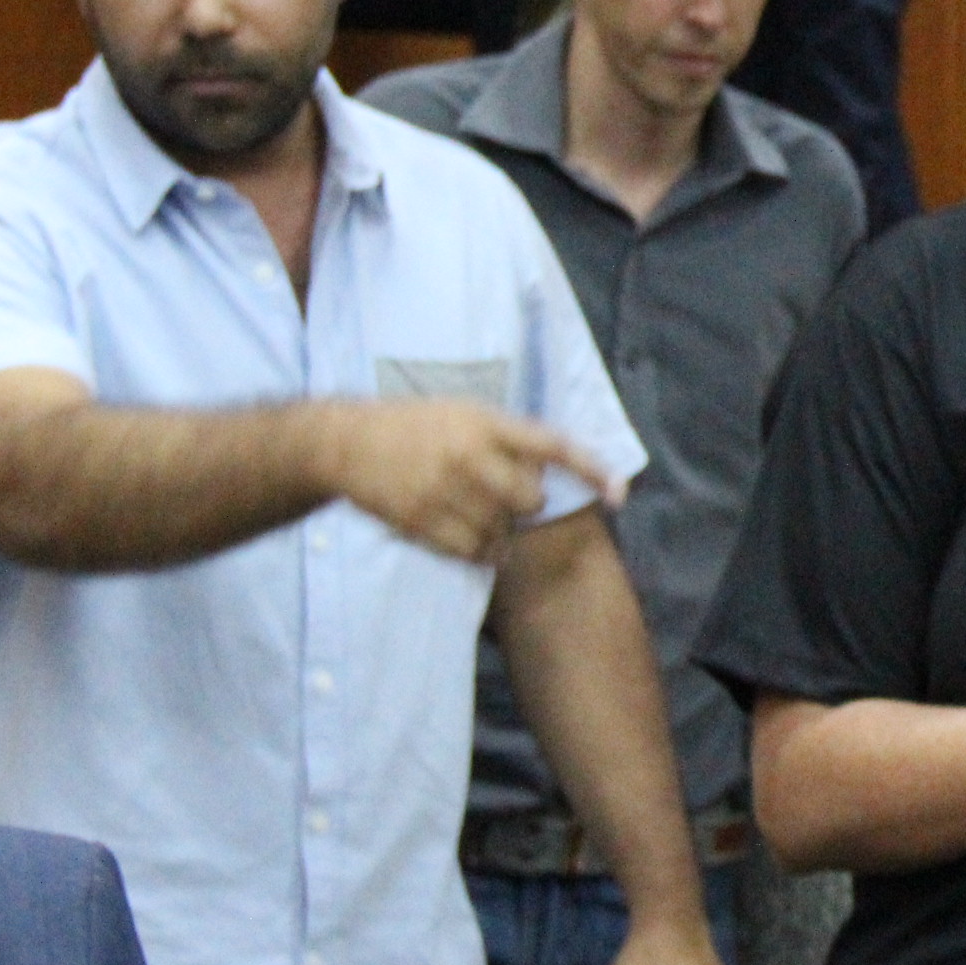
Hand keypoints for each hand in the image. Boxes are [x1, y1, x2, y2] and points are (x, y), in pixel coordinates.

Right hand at [312, 399, 620, 562]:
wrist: (346, 442)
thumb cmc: (415, 425)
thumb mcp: (464, 412)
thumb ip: (506, 438)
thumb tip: (550, 472)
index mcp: (485, 422)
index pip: (553, 446)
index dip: (591, 470)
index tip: (619, 494)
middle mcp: (469, 455)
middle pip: (531, 499)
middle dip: (528, 504)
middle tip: (505, 498)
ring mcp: (444, 491)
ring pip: (502, 531)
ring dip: (500, 531)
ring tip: (477, 513)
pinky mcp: (422, 521)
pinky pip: (471, 552)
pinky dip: (479, 552)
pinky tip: (470, 538)